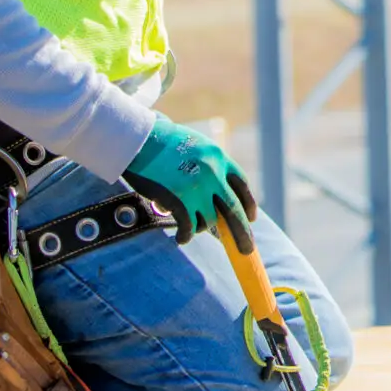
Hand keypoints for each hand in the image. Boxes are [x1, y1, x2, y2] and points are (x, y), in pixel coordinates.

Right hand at [124, 118, 257, 243]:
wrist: (139, 140)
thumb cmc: (162, 142)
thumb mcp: (195, 146)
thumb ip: (209, 165)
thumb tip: (218, 193)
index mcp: (219, 156)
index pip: (241, 185)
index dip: (248, 204)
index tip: (250, 218)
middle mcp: (213, 173)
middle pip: (234, 210)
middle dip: (242, 233)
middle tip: (247, 250)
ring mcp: (197, 188)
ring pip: (208, 220)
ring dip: (200, 227)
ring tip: (190, 228)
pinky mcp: (179, 200)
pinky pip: (188, 227)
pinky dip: (185, 236)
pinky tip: (181, 239)